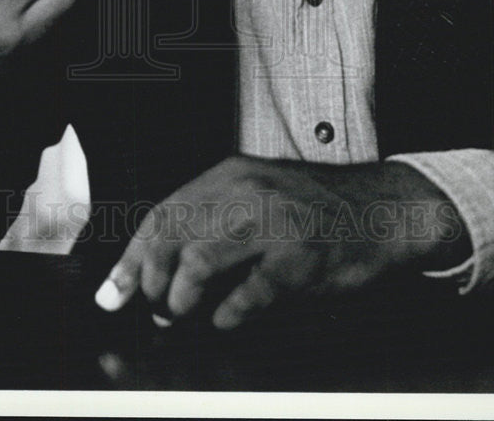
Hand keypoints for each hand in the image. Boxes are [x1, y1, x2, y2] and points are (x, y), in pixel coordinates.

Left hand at [95, 156, 469, 329]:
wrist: (381, 208)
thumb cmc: (314, 210)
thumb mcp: (258, 197)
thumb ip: (214, 223)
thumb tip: (157, 272)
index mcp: (230, 175)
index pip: (163, 214)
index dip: (133, 258)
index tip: (113, 294)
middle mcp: (247, 190)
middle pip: (172, 236)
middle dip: (151, 281)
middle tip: (156, 308)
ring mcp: (274, 220)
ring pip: (200, 261)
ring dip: (182, 298)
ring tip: (185, 313)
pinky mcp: (300, 254)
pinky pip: (250, 292)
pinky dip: (230, 314)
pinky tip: (229, 319)